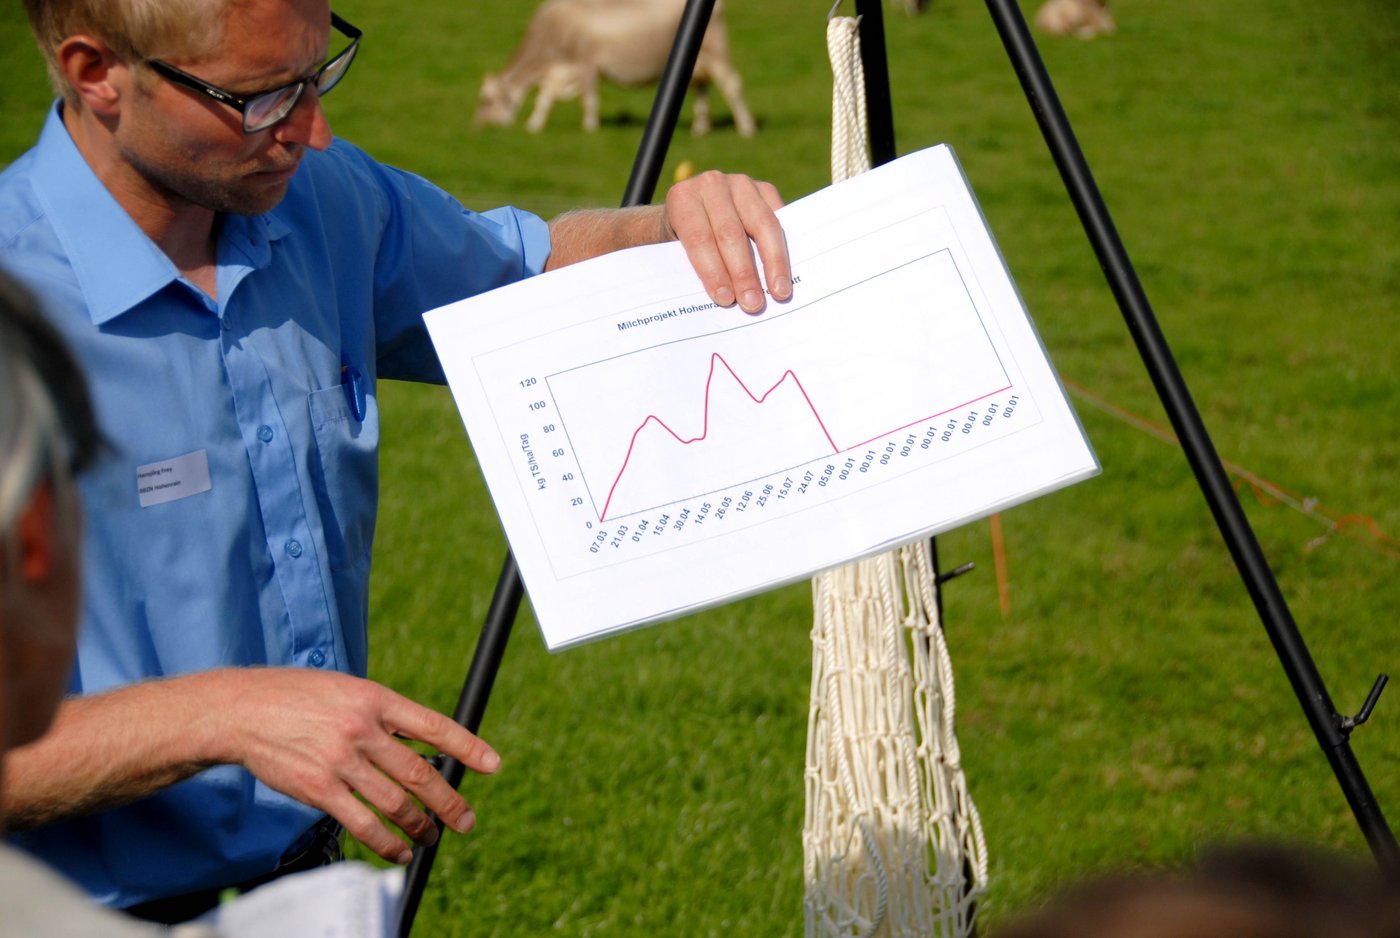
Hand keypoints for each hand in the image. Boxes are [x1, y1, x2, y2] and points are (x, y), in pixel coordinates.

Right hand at [215, 668, 498, 863]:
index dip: (468, 746)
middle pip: (420, 773)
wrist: (243, 711)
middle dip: (450, 802)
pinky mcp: (319, 789)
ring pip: (396, 803)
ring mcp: (341, 761)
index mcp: (375, 699)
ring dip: (420, 826)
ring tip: (432, 838)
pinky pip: (362, 824)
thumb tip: (420, 743)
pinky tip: (399, 851)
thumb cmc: (299, 698)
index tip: (493, 765)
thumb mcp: (348, 689)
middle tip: (466, 820)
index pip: (433, 725)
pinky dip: (386, 843)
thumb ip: (382, 715)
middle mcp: (362, 729)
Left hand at [663, 171, 790, 313]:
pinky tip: (788, 272)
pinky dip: (784, 248)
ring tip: (778, 292)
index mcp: (682, 198)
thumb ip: (696, 266)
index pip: (699, 239)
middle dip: (744, 273)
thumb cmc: (683, 239)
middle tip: (753, 304)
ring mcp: (740, 184)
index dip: (713, 271)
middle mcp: (711, 184)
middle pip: (731, 233)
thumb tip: (727, 298)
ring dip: (773, 262)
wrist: (695, 211)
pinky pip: (779, 219)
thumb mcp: (677, 250)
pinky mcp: (764, 189)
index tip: (726, 299)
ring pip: (762, 225)